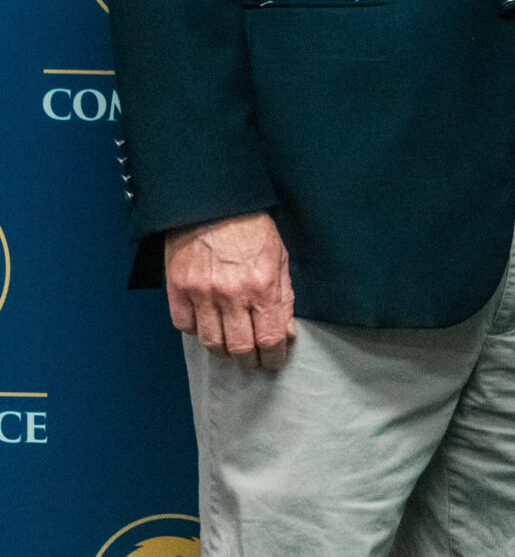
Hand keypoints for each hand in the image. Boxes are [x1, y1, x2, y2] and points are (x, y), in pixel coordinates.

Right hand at [164, 211, 295, 370]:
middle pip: (239, 347)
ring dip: (224, 351)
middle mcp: (232, 294)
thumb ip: (284, 298)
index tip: (273, 362)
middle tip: (252, 362)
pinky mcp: (178, 290)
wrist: (214, 204)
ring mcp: (202, 293)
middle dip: (249, 361)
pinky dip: (197, 331)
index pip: (269, 338)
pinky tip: (207, 326)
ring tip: (232, 349)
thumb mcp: (279, 259)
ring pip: (211, 343)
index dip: (273, 357)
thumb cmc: (251, 229)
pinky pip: (185, 327)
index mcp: (262, 286)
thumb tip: (286, 332)